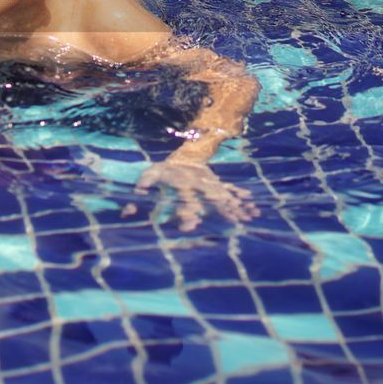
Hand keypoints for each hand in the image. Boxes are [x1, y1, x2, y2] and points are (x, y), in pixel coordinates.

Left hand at [121, 159, 258, 231]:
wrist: (184, 155)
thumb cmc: (163, 170)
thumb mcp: (150, 174)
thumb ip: (142, 188)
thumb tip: (130, 205)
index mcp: (181, 183)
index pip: (184, 200)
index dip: (186, 213)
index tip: (189, 228)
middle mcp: (198, 184)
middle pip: (207, 200)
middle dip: (216, 213)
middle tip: (229, 225)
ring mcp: (210, 183)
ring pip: (223, 196)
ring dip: (234, 207)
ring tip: (246, 218)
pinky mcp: (218, 182)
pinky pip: (232, 190)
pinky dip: (241, 198)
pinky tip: (253, 207)